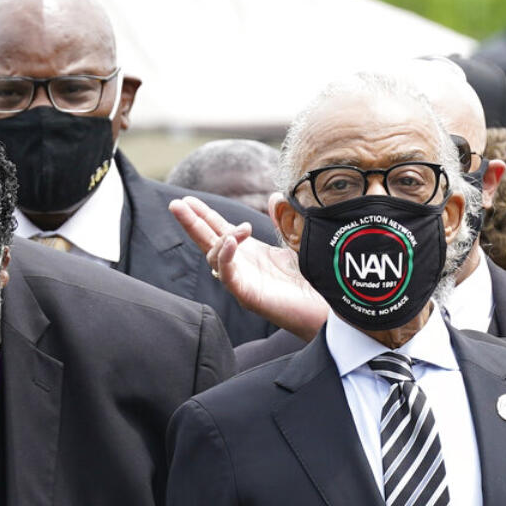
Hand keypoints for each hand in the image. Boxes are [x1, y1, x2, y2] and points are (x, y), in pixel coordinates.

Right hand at [169, 196, 329, 340]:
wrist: (329, 308)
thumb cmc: (314, 279)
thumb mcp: (296, 240)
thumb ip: (283, 220)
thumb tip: (274, 197)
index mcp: (249, 253)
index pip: (218, 229)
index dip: (203, 214)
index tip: (187, 200)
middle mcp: (241, 266)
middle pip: (208, 241)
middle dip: (191, 223)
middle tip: (175, 204)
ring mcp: (243, 282)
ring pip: (214, 259)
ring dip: (217, 240)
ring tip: (234, 231)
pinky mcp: (248, 296)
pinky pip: (229, 276)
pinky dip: (225, 259)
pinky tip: (229, 242)